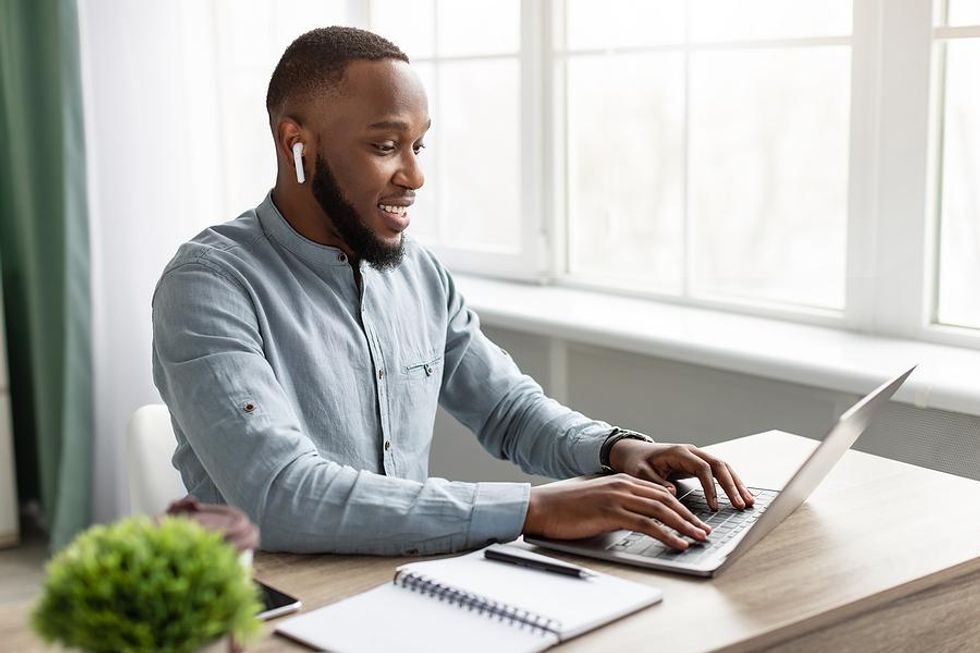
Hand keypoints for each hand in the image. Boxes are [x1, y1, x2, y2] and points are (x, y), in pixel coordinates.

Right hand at [523, 474, 712, 549]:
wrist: (542, 507)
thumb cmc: (565, 508)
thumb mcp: (597, 501)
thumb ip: (618, 505)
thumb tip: (635, 520)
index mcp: (621, 481)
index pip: (660, 492)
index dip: (680, 506)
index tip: (694, 519)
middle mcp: (623, 485)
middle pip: (666, 500)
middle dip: (689, 516)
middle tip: (704, 530)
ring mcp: (618, 498)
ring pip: (661, 510)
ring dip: (684, 526)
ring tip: (699, 538)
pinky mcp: (612, 513)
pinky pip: (647, 525)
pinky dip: (667, 535)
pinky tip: (678, 544)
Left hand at [609, 439, 754, 510]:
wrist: (635, 453)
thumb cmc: (637, 463)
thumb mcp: (640, 473)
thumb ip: (655, 482)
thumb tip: (673, 492)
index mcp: (679, 453)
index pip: (702, 468)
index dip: (711, 487)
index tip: (715, 506)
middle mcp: (692, 452)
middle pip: (719, 465)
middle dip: (732, 486)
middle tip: (741, 505)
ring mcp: (697, 456)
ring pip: (723, 467)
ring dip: (737, 484)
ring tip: (748, 502)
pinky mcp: (699, 464)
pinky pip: (720, 472)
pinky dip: (731, 483)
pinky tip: (740, 496)